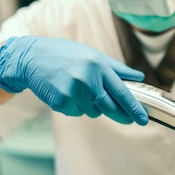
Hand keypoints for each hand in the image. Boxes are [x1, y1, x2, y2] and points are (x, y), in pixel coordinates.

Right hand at [0, 36, 147, 124]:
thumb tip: (138, 77)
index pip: (122, 92)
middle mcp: (87, 79)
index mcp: (98, 65)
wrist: (31, 58)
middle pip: (110, 107)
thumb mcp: (93, 55)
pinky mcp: (61, 102)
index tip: (143, 118)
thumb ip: (117, 68)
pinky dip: (75, 106)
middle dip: (120, 114)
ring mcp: (74, 92)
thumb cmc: (64, 55)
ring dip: (91, 105)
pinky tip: (66, 91)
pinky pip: (77, 112)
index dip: (134, 107)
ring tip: (78, 88)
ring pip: (93, 111)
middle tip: (129, 120)